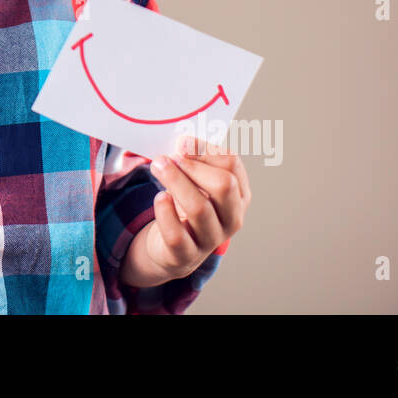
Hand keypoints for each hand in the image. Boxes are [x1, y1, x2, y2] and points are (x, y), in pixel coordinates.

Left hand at [140, 134, 250, 280]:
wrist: (171, 247)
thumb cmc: (186, 205)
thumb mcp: (195, 182)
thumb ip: (193, 161)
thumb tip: (183, 143)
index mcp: (239, 195)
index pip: (232, 165)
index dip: (205, 150)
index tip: (182, 143)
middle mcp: (232, 218)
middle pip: (224, 186)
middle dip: (193, 166)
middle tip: (168, 157)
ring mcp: (211, 239)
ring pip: (200, 208)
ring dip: (176, 182)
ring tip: (157, 167)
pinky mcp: (186, 255)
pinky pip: (177, 234)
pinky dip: (165, 212)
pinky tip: (159, 198)